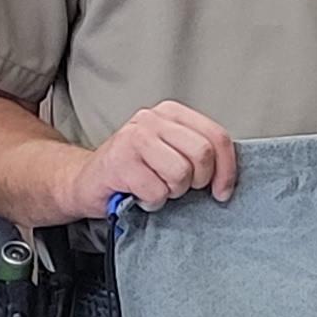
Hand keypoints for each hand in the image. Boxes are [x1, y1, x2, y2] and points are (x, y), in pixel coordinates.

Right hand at [79, 100, 237, 213]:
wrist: (87, 181)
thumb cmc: (135, 171)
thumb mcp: (171, 153)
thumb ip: (198, 154)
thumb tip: (229, 175)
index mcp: (172, 113)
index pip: (217, 137)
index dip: (227, 170)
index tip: (221, 192)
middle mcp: (153, 118)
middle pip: (202, 154)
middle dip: (197, 182)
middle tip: (179, 188)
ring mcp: (134, 137)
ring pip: (181, 174)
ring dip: (171, 192)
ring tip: (155, 188)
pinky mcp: (120, 161)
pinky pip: (156, 192)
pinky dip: (151, 202)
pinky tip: (138, 195)